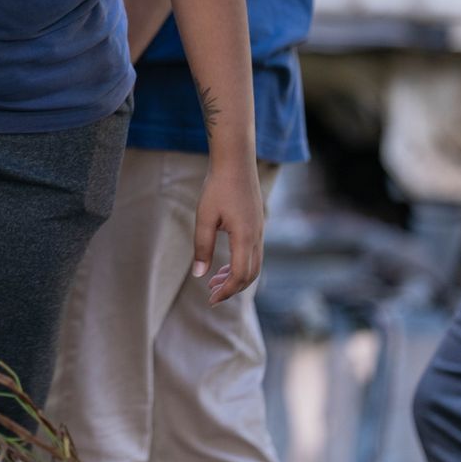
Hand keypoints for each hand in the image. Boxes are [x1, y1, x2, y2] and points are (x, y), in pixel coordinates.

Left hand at [192, 165, 263, 303]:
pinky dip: (241, 265)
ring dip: (237, 277)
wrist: (236, 162)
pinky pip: (254, 254)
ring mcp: (260, 231)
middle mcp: (257, 237)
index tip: (210, 299)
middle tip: (212, 295)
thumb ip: (202, 247)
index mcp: (245, 238)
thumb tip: (200, 275)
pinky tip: (225, 263)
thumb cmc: (218, 187)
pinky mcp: (258, 225)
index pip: (239, 276)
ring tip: (215, 281)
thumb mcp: (204, 218)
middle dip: (232, 288)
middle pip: (250, 275)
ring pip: (254, 265)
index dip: (226, 291)